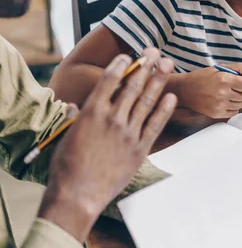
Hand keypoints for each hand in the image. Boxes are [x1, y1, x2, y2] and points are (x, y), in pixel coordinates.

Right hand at [38, 48, 176, 242]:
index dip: (122, 65)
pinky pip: (155, 125)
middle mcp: (112, 119)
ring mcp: (127, 134)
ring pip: (147, 102)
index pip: (110, 80)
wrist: (77, 195)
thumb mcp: (65, 136)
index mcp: (92, 112)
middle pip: (133, 86)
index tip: (129, 56)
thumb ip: (73, 118)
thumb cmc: (65, 166)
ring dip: (158, 81)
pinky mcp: (139, 150)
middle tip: (155, 52)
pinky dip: (164, 110)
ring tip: (167, 65)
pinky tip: (171, 98)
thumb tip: (75, 107)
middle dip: (145, 66)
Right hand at [178, 63, 241, 118]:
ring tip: (225, 94)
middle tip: (229, 88)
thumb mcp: (220, 68)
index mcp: (224, 79)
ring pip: (240, 104)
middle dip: (240, 91)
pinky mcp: (216, 113)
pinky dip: (231, 108)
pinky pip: (234, 112)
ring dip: (236, 100)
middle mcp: (222, 93)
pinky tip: (221, 101)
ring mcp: (219, 105)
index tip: (237, 82)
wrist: (184, 90)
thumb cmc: (202, 77)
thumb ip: (240, 68)